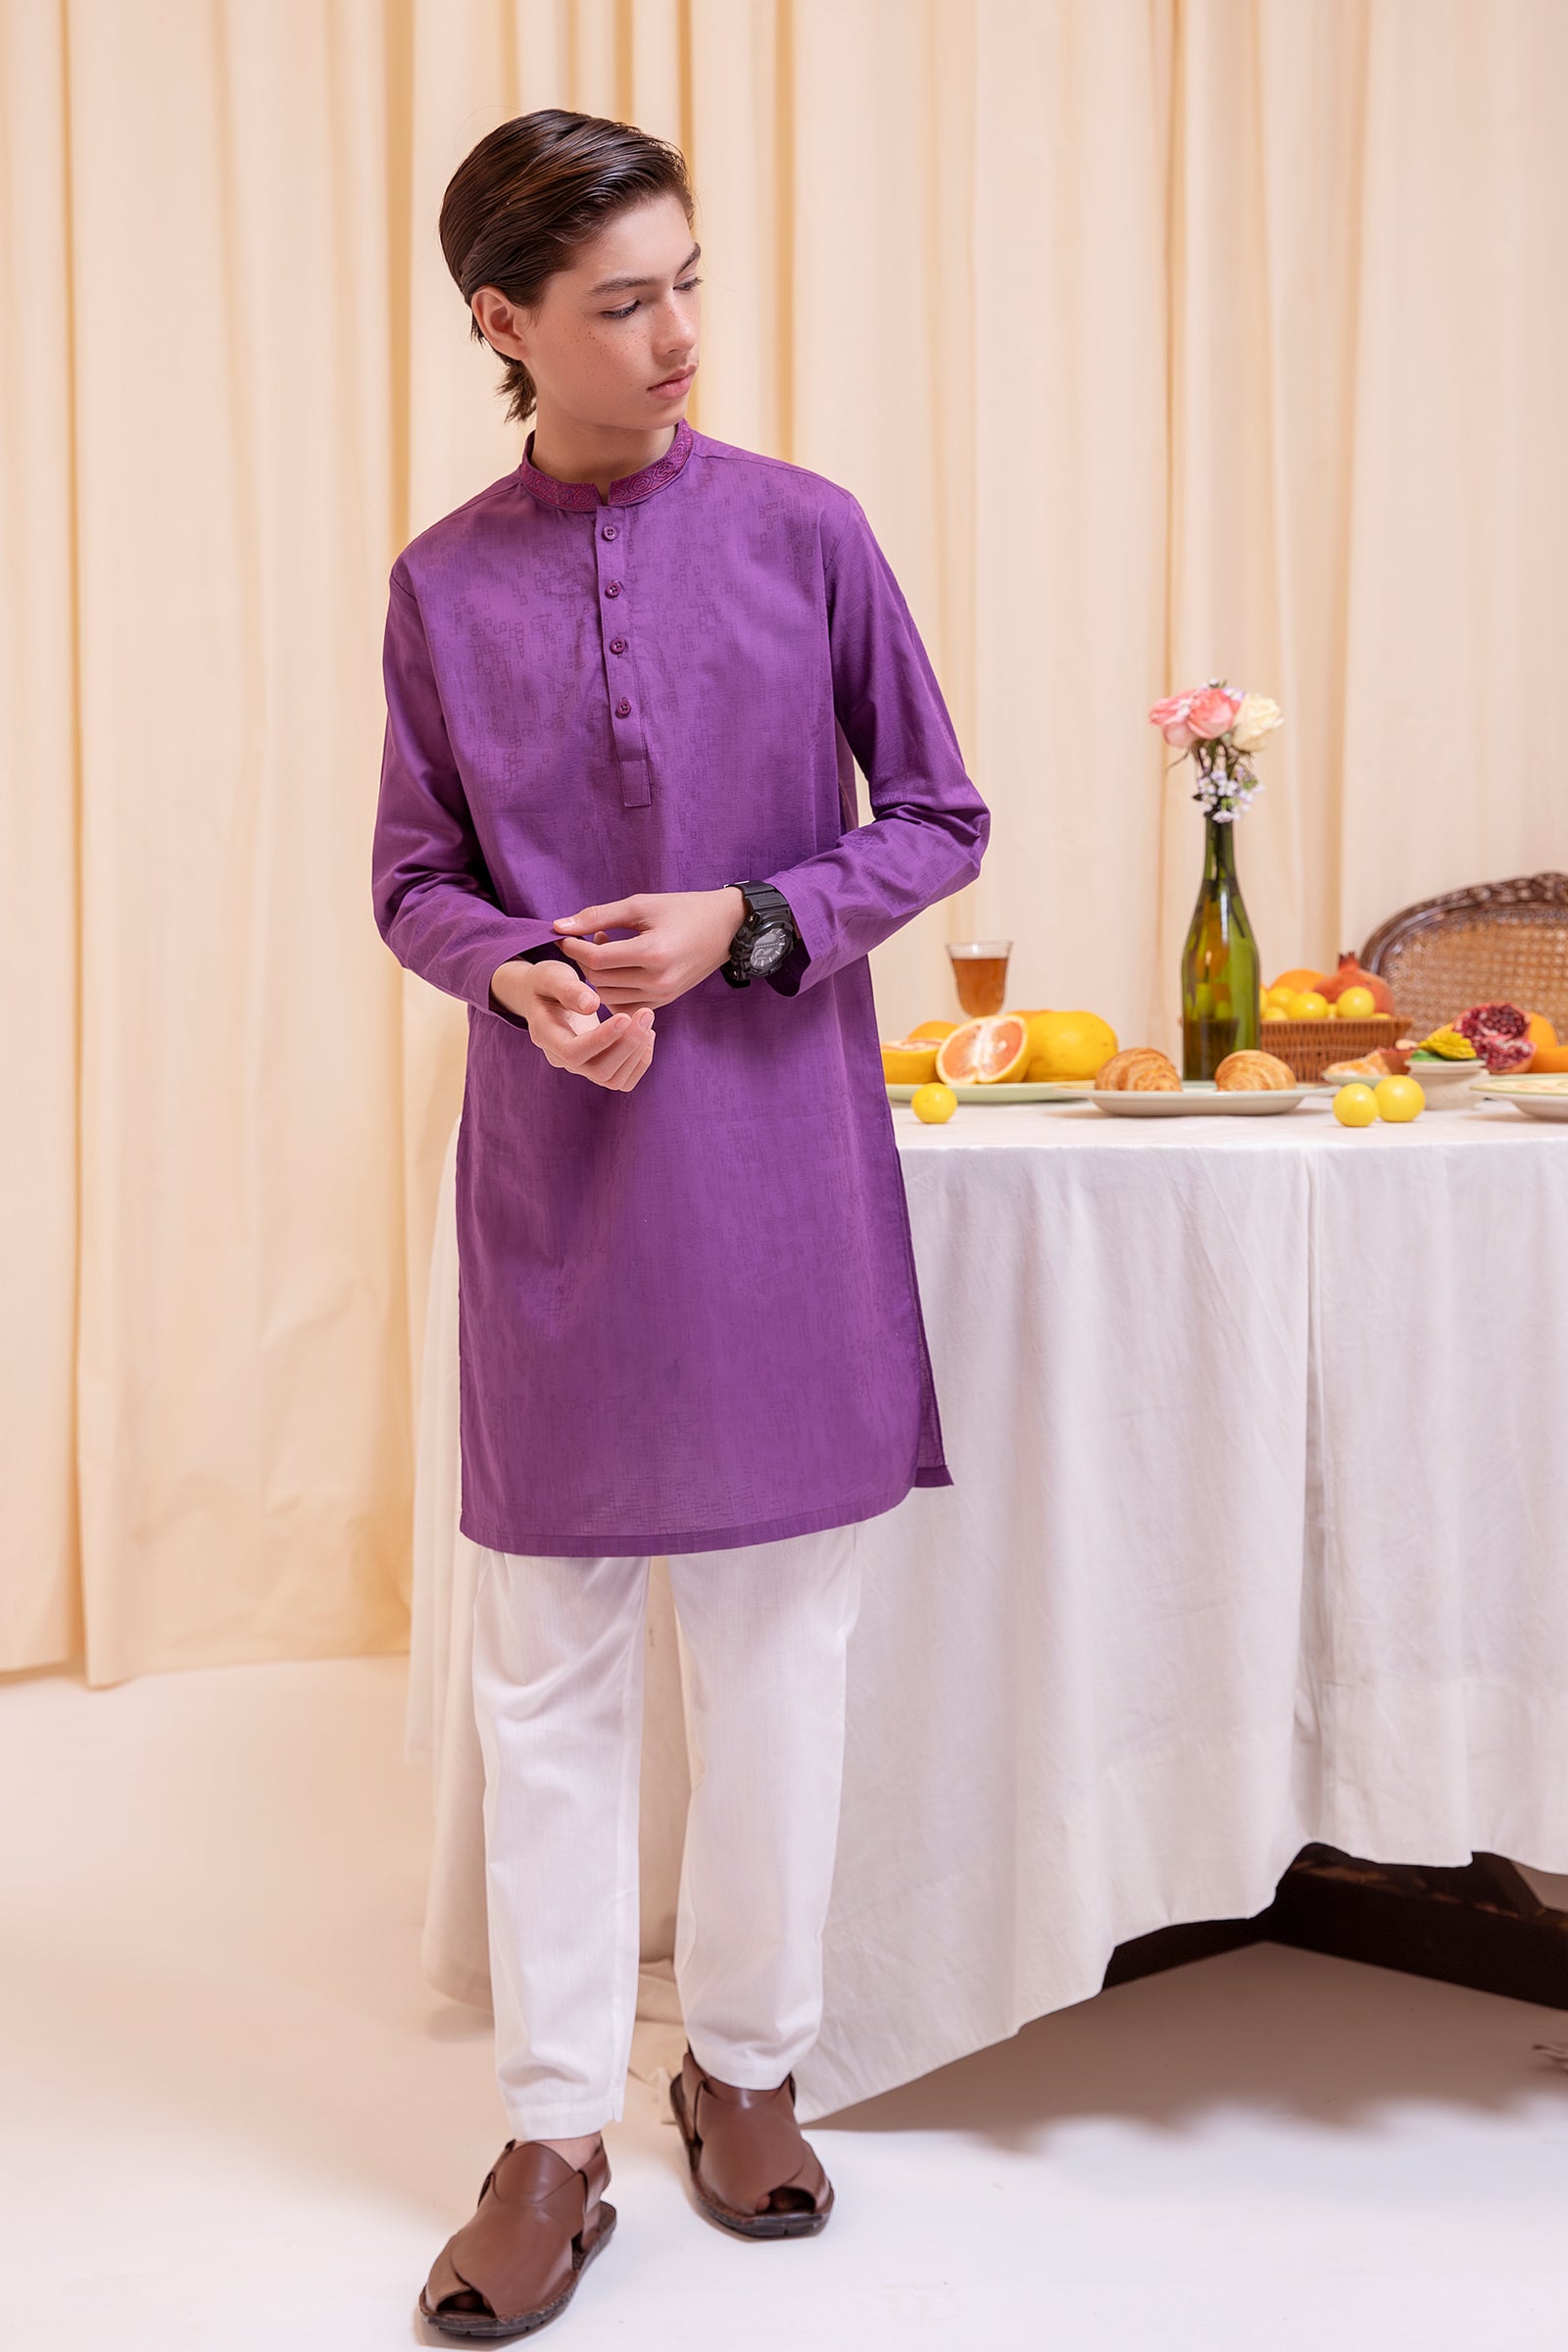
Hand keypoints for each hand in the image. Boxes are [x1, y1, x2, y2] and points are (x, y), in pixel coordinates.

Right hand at [490, 957, 655, 1091]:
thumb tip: (592, 1004)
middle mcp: (561, 1059)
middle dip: (628, 1044)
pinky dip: (640, 1061)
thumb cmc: (547, 983)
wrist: (545, 997)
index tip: (625, 1016)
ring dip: (637, 1053)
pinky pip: (623, 1080)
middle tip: (646, 1013)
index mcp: (545, 1036)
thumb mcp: (552, 976)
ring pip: (614, 1080)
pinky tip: (647, 1034)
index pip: (573, 1052)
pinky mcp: (597, 1068)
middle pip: (599, 1070)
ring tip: (647, 1020)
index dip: (601, 1039)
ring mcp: (580, 1068)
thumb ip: (569, 989)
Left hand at [551, 887, 745, 1009]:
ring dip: (596, 975)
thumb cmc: (682, 910)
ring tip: (603, 949)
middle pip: (599, 980)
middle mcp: (658, 980)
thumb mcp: (640, 904)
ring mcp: (663, 995)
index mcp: (653, 953)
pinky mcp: (664, 1002)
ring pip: (607, 996)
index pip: (597, 959)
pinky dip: (611, 989)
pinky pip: (623, 1004)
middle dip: (583, 960)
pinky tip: (616, 968)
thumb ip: (597, 915)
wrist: (725, 928)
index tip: (563, 934)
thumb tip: (558, 926)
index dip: (573, 946)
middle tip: (584, 938)